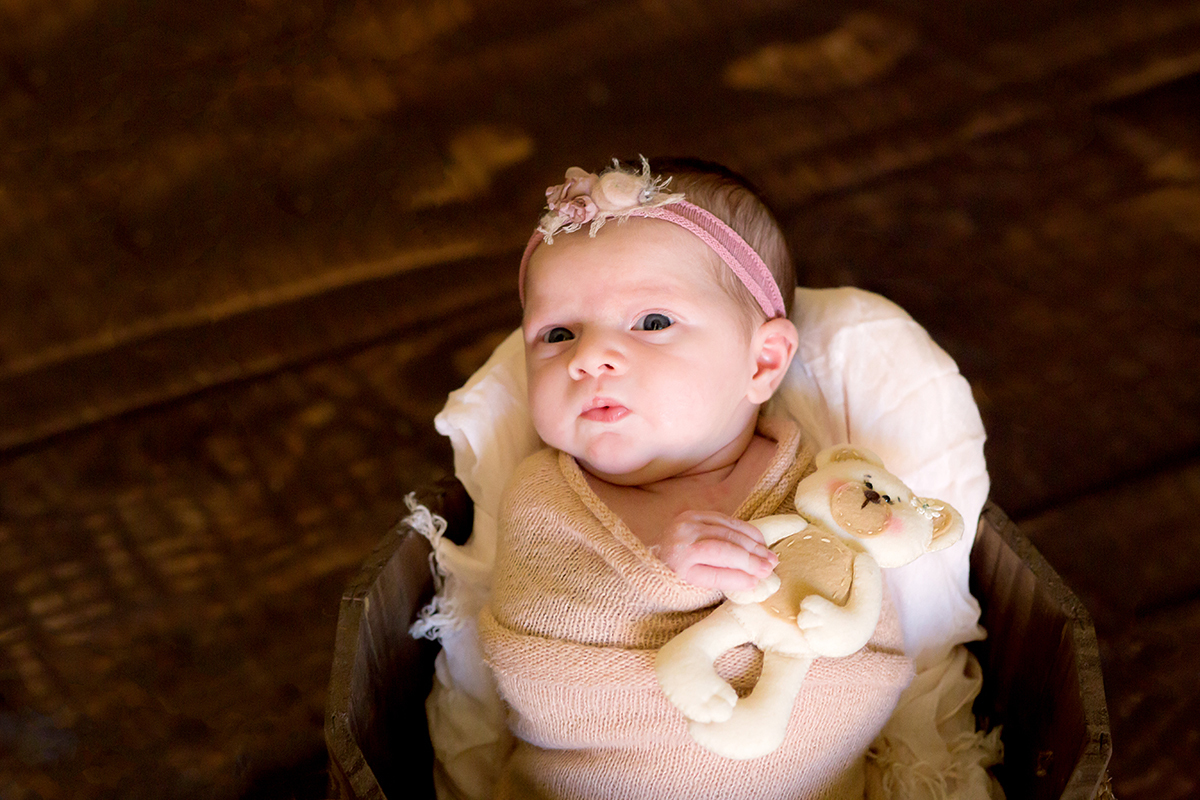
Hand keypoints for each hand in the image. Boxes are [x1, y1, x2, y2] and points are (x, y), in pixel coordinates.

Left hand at [655, 510, 778, 592]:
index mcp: (679, 565)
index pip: (714, 571)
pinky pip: (725, 519)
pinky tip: (759, 540)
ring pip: (728, 531)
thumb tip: (754, 581)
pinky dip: (745, 529)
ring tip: (770, 556)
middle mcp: (681, 541)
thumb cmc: (678, 575)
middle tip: (771, 566)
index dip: (739, 576)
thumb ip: (722, 580)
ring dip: (753, 543)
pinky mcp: (693, 513)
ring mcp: (687, 523)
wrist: (656, 554)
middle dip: (751, 558)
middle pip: (723, 548)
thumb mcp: (695, 585)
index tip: (758, 581)